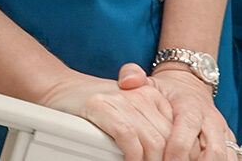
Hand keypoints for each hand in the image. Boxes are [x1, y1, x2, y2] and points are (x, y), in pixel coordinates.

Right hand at [38, 68, 177, 160]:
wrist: (62, 88)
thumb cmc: (97, 108)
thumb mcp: (131, 112)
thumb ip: (151, 127)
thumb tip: (169, 153)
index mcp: (152, 95)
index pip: (177, 132)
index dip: (179, 154)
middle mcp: (140, 94)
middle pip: (166, 140)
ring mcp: (120, 99)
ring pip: (152, 141)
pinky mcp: (101, 105)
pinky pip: (128, 137)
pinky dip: (133, 157)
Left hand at [119, 64, 238, 160]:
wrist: (190, 87)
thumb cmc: (165, 92)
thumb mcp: (149, 81)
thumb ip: (133, 76)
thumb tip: (126, 82)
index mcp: (191, 106)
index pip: (188, 128)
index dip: (177, 150)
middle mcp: (212, 120)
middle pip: (214, 151)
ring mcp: (224, 134)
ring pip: (228, 158)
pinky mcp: (231, 145)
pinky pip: (237, 159)